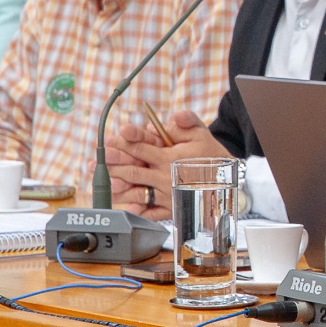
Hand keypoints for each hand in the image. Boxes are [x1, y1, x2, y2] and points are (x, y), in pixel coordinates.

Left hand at [106, 110, 228, 219]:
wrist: (229, 182)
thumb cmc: (213, 156)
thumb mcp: (203, 134)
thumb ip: (189, 122)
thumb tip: (175, 115)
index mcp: (170, 157)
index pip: (142, 147)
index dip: (126, 141)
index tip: (115, 135)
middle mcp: (165, 176)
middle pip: (133, 169)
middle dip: (113, 165)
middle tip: (96, 162)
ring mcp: (166, 194)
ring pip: (137, 190)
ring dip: (118, 187)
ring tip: (104, 184)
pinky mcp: (171, 208)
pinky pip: (150, 211)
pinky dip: (137, 210)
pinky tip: (125, 208)